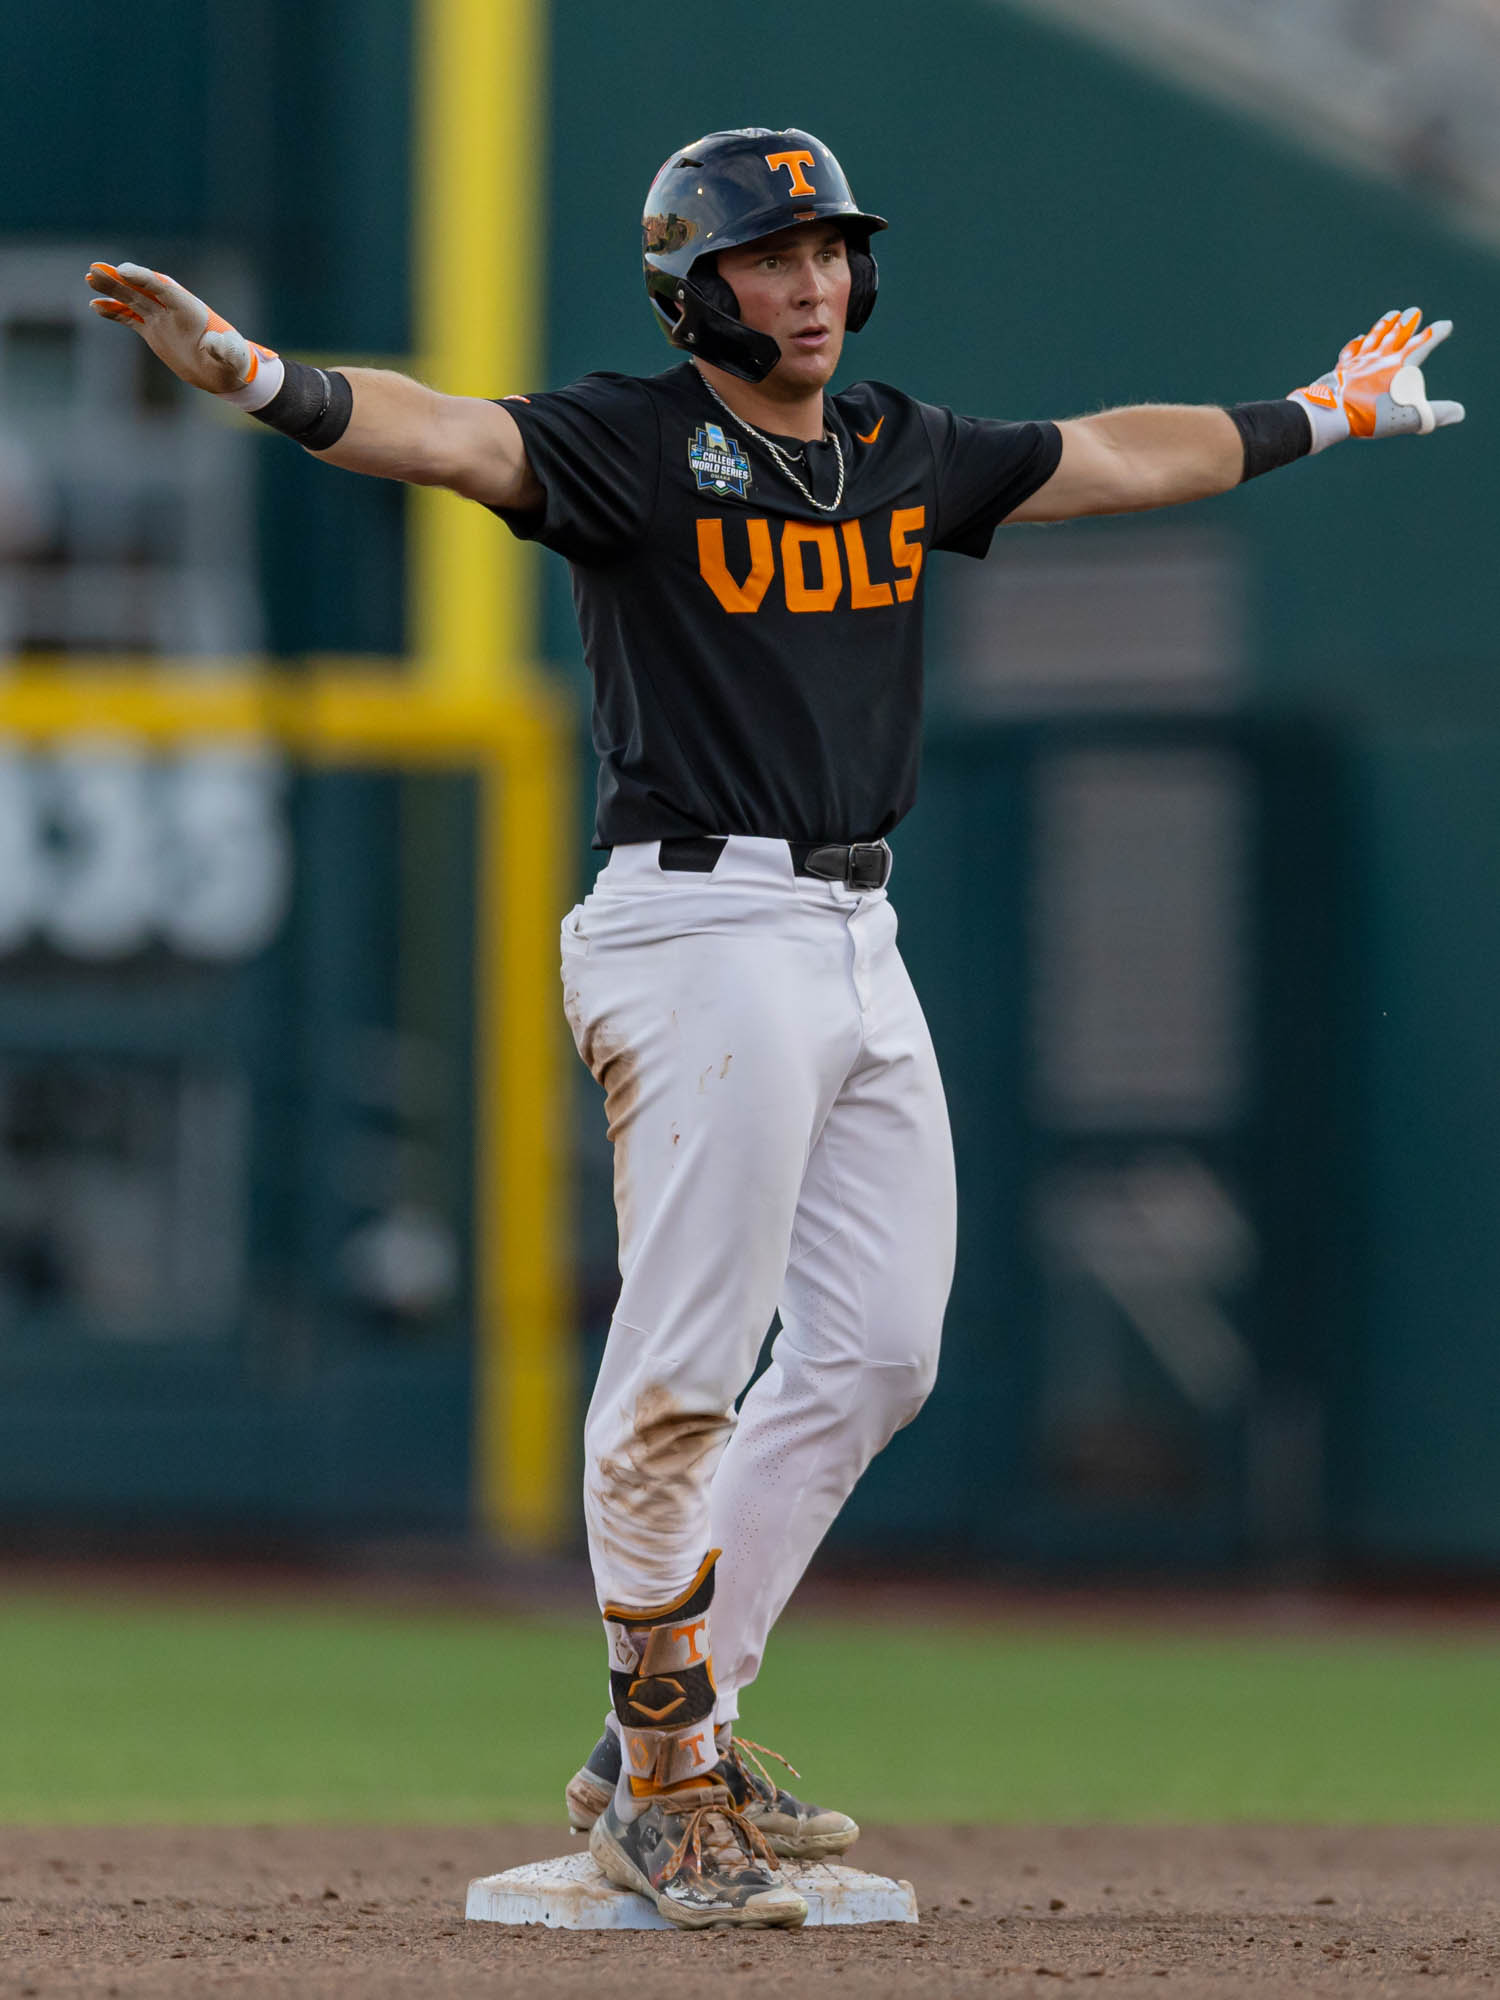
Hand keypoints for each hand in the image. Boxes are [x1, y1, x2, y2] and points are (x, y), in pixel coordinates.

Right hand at [84, 262, 278, 399]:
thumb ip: (225, 349)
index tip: (123, 271)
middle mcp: (172, 309)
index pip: (163, 288)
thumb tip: (214, 343)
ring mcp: (161, 319)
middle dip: (120, 279)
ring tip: (90, 279)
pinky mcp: (154, 331)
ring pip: (132, 299)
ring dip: (111, 290)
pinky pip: (130, 318)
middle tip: (96, 269)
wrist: (224, 373)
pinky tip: (95, 306)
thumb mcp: (233, 357)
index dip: (144, 278)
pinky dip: (114, 312)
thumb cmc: (232, 363)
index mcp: (190, 309)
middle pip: (142, 289)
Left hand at [1290, 307, 1463, 451]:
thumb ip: (1435, 413)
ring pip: (1375, 337)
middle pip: (1396, 335)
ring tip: (1392, 314)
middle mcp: (1379, 358)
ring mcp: (1359, 361)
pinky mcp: (1341, 369)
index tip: (1445, 324)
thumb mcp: (1409, 417)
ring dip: (1385, 325)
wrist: (1331, 413)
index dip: (1434, 334)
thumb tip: (1459, 412)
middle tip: (1414, 311)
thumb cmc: (1370, 415)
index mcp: (1398, 366)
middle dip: (1407, 323)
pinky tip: (1359, 338)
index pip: (1421, 345)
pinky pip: (1351, 351)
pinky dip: (1358, 343)